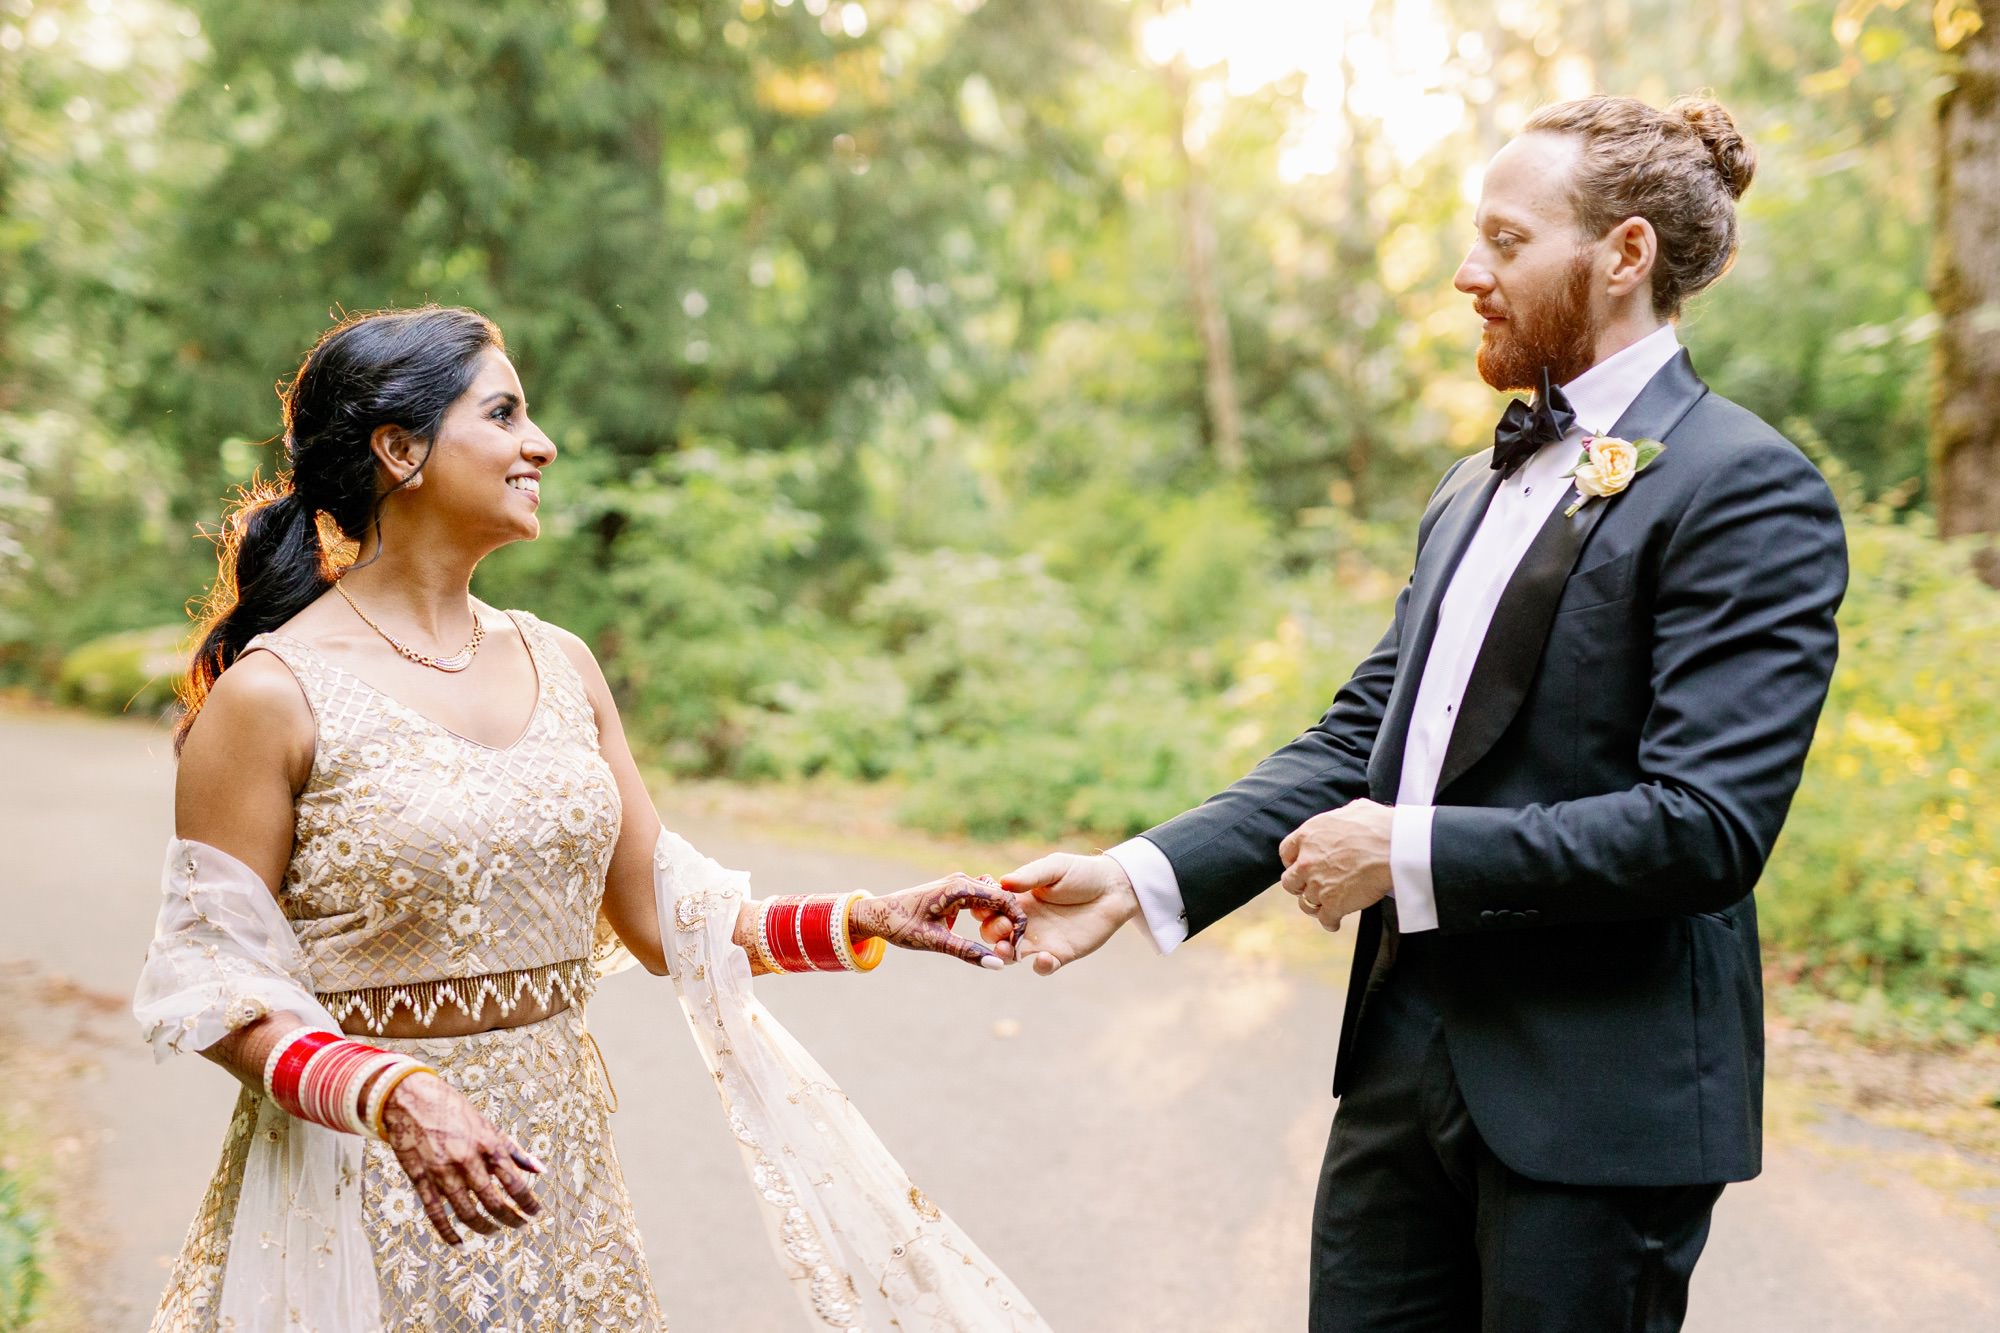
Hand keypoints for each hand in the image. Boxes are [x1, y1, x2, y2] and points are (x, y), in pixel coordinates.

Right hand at [380, 1070, 544, 1245]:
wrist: (410, 1098)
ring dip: (484, 1228)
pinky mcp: (420, 1180)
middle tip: (520, 1227)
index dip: (529, 1204)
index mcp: (488, 1144)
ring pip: (467, 1213)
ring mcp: (442, 1172)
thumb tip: (541, 1170)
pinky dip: (449, 1234)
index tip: (536, 1214)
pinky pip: (436, 1215)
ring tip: (494, 1232)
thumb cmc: (454, 1110)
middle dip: (511, 1220)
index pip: (515, 1183)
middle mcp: (467, 1160)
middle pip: (494, 1202)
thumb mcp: (488, 1125)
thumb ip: (514, 1150)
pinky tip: (460, 1245)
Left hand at [849, 872, 1025, 969]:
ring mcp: (958, 884)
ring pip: (993, 897)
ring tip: (1002, 943)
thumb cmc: (901, 926)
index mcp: (960, 888)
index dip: (1017, 923)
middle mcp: (962, 880)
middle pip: (1002, 897)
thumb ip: (967, 952)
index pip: (1004, 900)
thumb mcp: (935, 942)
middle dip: (1011, 922)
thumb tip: (998, 964)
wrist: (876, 914)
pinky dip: (990, 914)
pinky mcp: (954, 891)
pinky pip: (981, 899)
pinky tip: (989, 934)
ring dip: (1000, 918)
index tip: (1018, 947)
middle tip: (1012, 950)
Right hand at [978, 853, 1138, 974]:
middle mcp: (1026, 921)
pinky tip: (1044, 957)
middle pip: (995, 933)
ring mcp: (1042, 939)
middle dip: (992, 932)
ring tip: (1007, 950)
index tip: (984, 908)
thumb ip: (1030, 876)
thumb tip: (1002, 882)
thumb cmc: (1082, 872)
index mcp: (1020, 899)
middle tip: (1003, 927)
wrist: (1114, 888)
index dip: (983, 910)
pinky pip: (1044, 966)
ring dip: (1005, 954)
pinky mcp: (1061, 954)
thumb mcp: (1055, 867)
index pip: (991, 909)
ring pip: (1013, 954)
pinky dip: (1040, 966)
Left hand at [1278, 800, 1394, 932]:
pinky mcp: (1334, 905)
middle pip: (1290, 881)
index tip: (1300, 865)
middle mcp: (1306, 862)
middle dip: (1300, 884)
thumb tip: (1344, 821)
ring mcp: (1318, 885)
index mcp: (1308, 836)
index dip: (1293, 861)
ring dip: (1314, 904)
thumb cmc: (1379, 825)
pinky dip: (1330, 922)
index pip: (1286, 852)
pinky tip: (1335, 922)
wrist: (1395, 848)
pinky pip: (1325, 919)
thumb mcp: (1353, 810)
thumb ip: (1338, 820)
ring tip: (1324, 905)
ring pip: (1305, 903)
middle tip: (1312, 885)